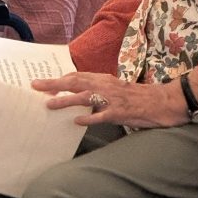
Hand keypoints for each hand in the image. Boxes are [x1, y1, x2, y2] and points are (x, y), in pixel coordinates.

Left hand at [32, 71, 189, 128]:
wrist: (162, 101)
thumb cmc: (136, 97)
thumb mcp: (114, 88)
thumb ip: (97, 89)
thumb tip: (77, 94)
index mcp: (103, 79)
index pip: (76, 76)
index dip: (58, 79)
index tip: (42, 82)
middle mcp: (105, 86)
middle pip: (75, 82)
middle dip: (54, 84)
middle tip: (36, 86)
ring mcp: (112, 99)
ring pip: (85, 97)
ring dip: (66, 100)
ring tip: (49, 104)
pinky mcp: (121, 113)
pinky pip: (102, 115)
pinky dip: (89, 118)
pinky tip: (77, 121)